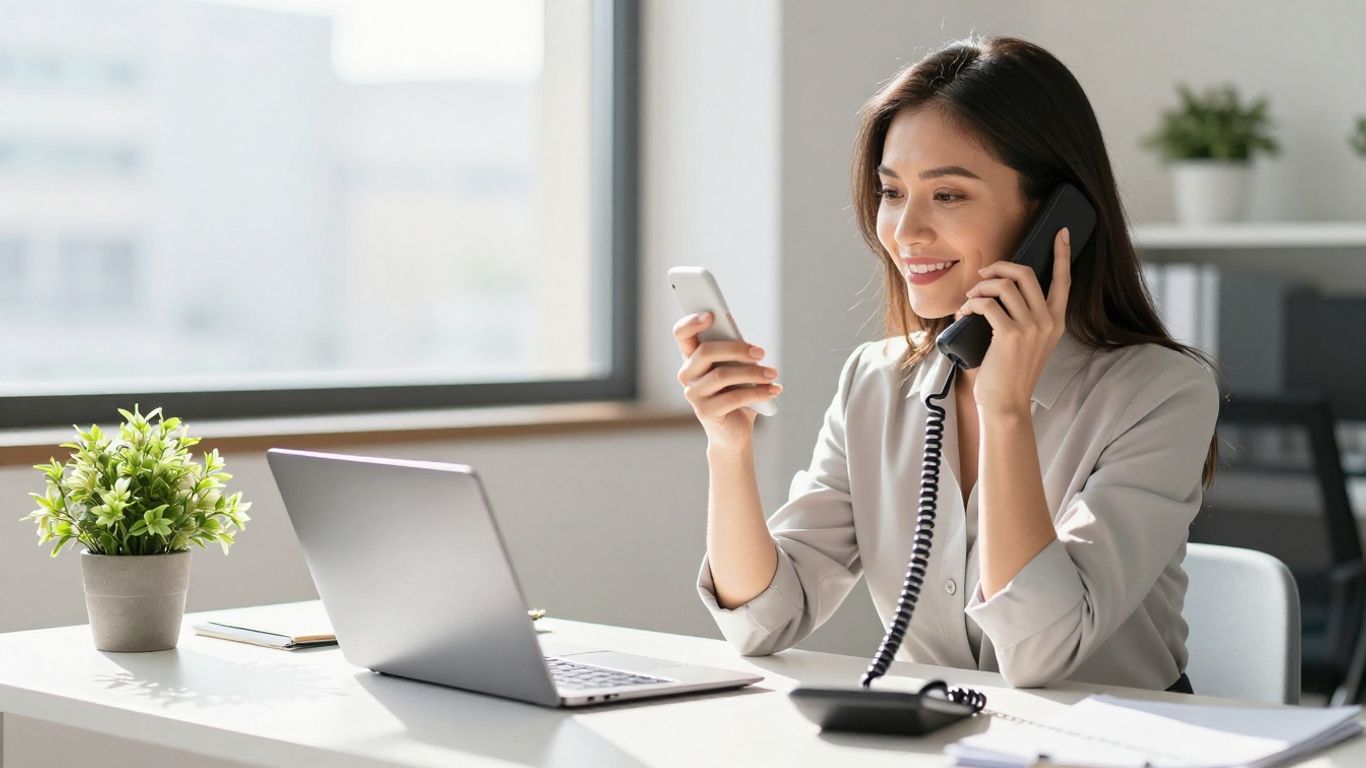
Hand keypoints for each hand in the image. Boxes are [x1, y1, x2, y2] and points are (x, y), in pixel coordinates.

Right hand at [673, 312, 780, 451]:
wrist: (734, 433)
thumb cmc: (736, 393)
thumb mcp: (736, 367)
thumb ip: (733, 349)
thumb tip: (736, 329)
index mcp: (692, 358)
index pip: (682, 334)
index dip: (691, 322)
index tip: (711, 314)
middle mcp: (687, 374)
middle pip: (705, 352)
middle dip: (736, 348)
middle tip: (761, 352)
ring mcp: (693, 394)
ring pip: (722, 375)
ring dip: (753, 373)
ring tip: (773, 373)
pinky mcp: (705, 412)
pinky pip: (733, 398)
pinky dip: (758, 392)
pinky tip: (774, 390)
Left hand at [954, 227, 1071, 415]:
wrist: (1005, 403)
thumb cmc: (1009, 372)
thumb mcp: (1027, 342)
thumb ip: (1024, 316)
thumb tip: (1000, 288)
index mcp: (1056, 321)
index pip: (1064, 280)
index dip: (1062, 254)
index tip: (1061, 233)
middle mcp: (1048, 321)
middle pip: (1025, 273)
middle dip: (999, 267)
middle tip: (982, 275)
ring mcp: (1031, 328)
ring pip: (1004, 285)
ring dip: (980, 287)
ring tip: (970, 299)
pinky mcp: (1010, 335)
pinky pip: (987, 304)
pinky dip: (971, 304)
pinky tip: (964, 313)